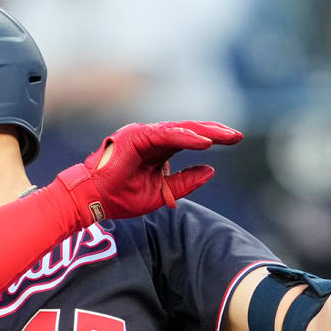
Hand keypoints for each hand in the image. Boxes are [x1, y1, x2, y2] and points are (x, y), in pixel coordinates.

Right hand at [56, 121, 241, 221]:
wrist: (93, 200)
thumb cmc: (121, 197)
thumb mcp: (162, 192)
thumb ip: (185, 181)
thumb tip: (211, 171)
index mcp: (157, 149)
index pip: (190, 139)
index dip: (212, 138)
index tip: (235, 140)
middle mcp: (151, 138)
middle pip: (189, 130)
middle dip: (215, 131)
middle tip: (237, 136)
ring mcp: (143, 135)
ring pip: (180, 129)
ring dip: (205, 132)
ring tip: (226, 136)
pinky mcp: (135, 137)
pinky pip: (166, 135)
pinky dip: (186, 137)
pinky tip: (205, 142)